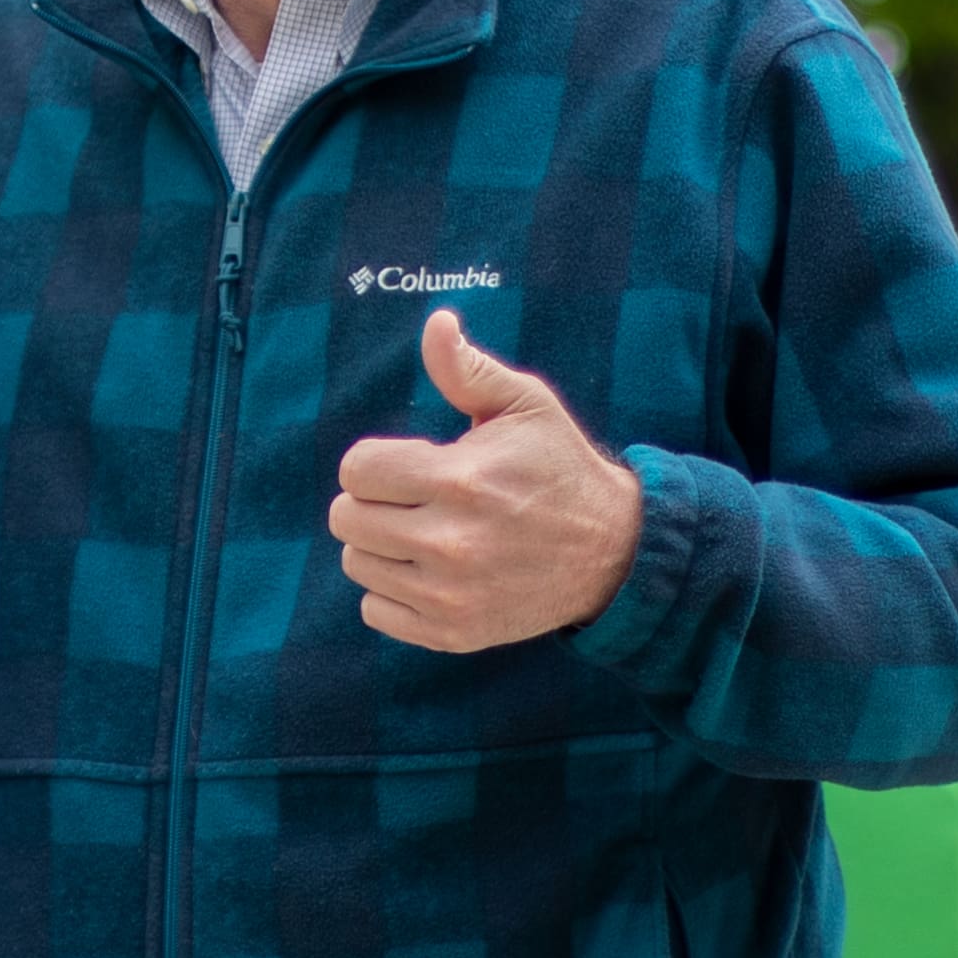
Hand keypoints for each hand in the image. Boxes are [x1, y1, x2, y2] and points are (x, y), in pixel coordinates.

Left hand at [332, 308, 642, 653]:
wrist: (611, 552)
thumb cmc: (559, 469)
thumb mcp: (525, 406)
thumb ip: (468, 369)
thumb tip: (436, 324)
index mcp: (460, 479)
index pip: (357, 470)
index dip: (377, 461)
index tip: (411, 464)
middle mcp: (450, 541)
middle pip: (346, 518)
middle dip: (371, 500)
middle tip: (411, 499)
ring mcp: (449, 594)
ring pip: (357, 563)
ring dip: (380, 545)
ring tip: (424, 533)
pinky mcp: (452, 632)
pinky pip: (374, 611)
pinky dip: (391, 592)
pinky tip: (429, 572)